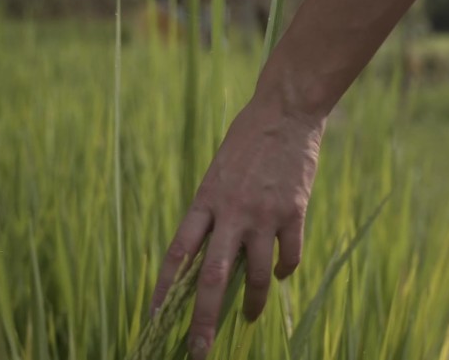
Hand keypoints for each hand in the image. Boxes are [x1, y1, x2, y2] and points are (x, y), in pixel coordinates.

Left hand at [150, 97, 323, 358]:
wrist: (285, 113)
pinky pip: (289, 256)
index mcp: (205, 200)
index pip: (178, 254)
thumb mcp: (217, 172)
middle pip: (213, 279)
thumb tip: (211, 251)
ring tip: (249, 317)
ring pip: (256, 276)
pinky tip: (280, 273)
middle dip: (203, 321)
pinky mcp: (293, 212)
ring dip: (253, 304)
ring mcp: (264, 215)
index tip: (155, 317)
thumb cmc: (247, 140)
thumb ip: (213, 210)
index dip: (164, 289)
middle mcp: (231, 213)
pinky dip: (284, 271)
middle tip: (199, 352)